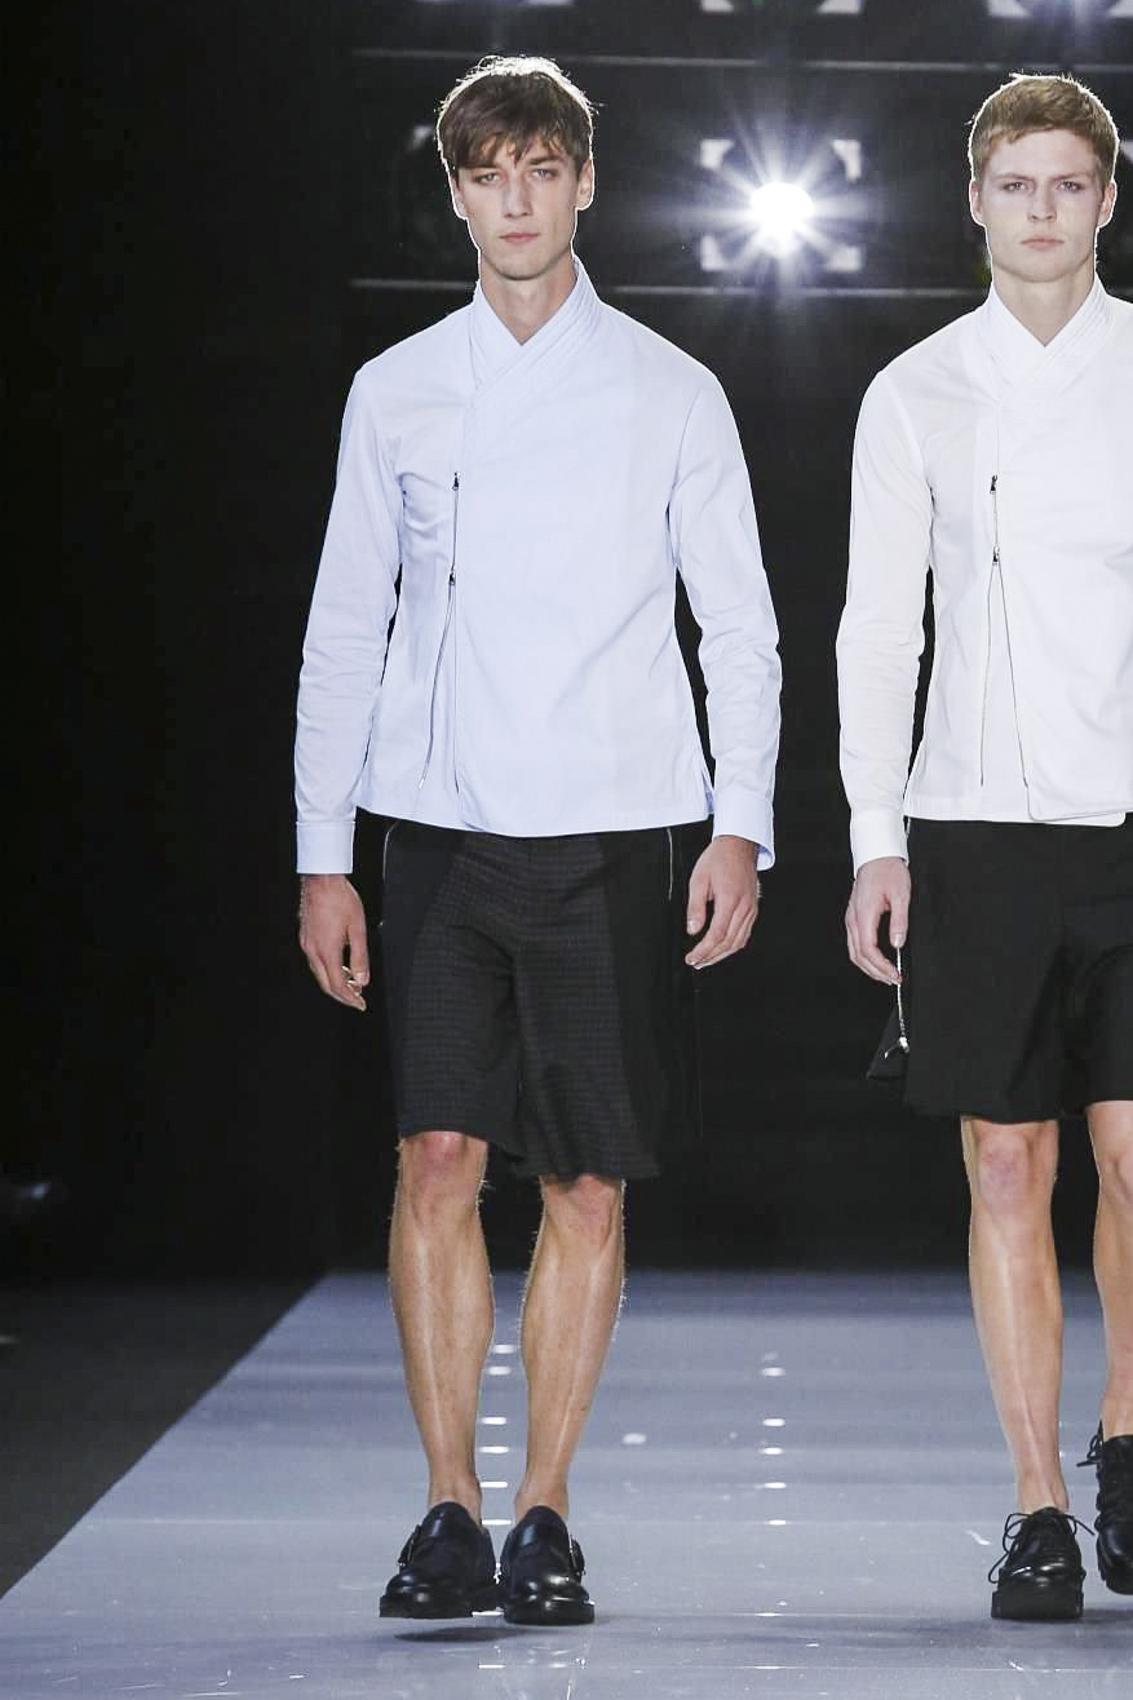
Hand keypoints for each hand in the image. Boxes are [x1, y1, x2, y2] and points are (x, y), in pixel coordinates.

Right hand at [299, 875, 369, 1009]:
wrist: (322, 880)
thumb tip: (362, 979)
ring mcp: (306, 943)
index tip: (361, 1004)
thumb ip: (360, 958)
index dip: (350, 998)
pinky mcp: (305, 937)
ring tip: (351, 983)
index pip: (338, 985)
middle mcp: (313, 950)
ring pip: (319, 973)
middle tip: (357, 999)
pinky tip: (339, 966)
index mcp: (327, 950)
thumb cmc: (340, 899)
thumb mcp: (358, 929)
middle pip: (326, 984)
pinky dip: (328, 970)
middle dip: (342, 995)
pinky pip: (315, 962)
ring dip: (334, 982)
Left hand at [685, 835, 759, 968]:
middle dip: (711, 957)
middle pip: (728, 943)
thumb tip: (693, 930)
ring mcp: (751, 909)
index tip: (692, 958)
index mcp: (730, 899)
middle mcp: (744, 907)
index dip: (703, 951)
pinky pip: (745, 934)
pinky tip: (722, 949)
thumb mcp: (698, 880)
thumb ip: (695, 907)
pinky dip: (733, 946)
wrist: (739, 845)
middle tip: (696, 962)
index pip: (716, 935)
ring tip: (707, 960)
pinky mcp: (753, 909)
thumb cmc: (719, 859)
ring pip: (739, 942)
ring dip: (722, 955)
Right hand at [845, 856, 909, 984]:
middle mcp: (853, 918)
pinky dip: (864, 957)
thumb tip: (897, 943)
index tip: (895, 974)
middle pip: (858, 956)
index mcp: (864, 914)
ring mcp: (851, 918)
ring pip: (854, 952)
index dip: (881, 966)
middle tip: (893, 980)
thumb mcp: (901, 895)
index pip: (869, 950)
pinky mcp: (853, 917)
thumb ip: (899, 921)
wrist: (876, 856)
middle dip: (875, 972)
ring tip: (885, 975)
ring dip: (869, 967)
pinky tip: (876, 961)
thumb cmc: (888, 871)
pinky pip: (854, 944)